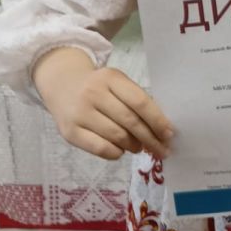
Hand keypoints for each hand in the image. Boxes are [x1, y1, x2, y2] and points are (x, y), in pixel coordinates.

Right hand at [32, 48, 174, 160]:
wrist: (61, 84)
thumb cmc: (98, 86)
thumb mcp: (116, 83)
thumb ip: (135, 100)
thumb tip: (161, 129)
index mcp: (110, 78)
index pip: (140, 102)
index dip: (157, 120)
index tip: (169, 134)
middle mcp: (93, 93)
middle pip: (130, 121)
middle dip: (150, 139)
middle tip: (162, 150)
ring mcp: (80, 113)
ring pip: (117, 137)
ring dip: (134, 146)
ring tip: (139, 147)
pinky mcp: (69, 132)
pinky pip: (101, 149)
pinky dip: (116, 153)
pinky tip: (120, 150)